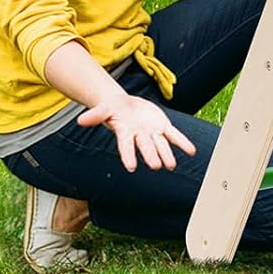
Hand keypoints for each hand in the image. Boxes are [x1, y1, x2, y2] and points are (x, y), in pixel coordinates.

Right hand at [77, 94, 197, 173]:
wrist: (125, 105)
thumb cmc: (112, 110)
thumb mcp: (103, 109)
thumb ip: (95, 115)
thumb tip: (80, 120)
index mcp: (124, 133)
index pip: (126, 146)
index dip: (129, 156)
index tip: (131, 167)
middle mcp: (139, 136)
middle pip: (146, 147)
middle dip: (151, 156)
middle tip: (156, 167)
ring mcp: (152, 133)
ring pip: (161, 145)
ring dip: (167, 154)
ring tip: (171, 165)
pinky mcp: (163, 127)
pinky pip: (175, 135)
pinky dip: (183, 143)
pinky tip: (192, 151)